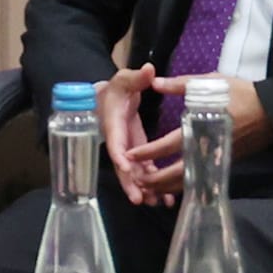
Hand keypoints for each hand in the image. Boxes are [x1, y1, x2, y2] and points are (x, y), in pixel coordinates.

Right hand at [98, 64, 178, 205]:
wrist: (108, 99)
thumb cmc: (116, 88)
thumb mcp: (124, 80)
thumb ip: (136, 77)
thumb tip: (149, 69)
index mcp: (113, 123)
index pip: (115, 140)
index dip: (119, 154)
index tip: (126, 166)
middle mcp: (118, 141)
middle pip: (122, 165)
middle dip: (130, 182)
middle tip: (139, 199)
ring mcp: (128, 149)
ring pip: (133, 173)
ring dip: (144, 188)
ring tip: (157, 203)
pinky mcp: (137, 152)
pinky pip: (143, 170)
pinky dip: (152, 182)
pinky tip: (164, 197)